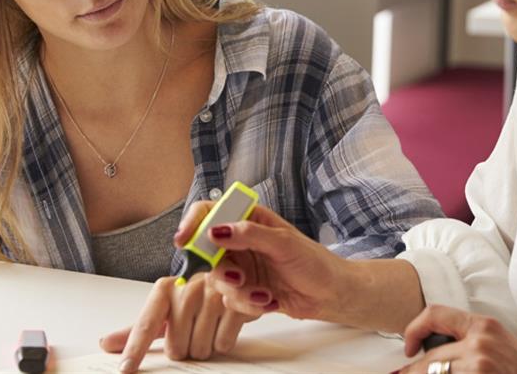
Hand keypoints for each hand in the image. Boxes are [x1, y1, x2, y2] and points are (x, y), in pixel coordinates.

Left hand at [99, 272, 250, 372]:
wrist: (240, 272)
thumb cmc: (200, 293)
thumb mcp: (169, 307)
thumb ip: (140, 327)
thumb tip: (105, 344)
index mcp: (166, 289)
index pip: (146, 324)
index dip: (135, 349)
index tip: (126, 369)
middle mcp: (187, 288)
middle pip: (176, 347)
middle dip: (185, 346)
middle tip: (193, 330)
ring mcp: (213, 294)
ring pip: (200, 349)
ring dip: (205, 345)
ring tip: (210, 325)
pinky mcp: (237, 303)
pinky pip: (222, 344)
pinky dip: (223, 341)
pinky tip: (224, 324)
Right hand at [175, 200, 351, 321]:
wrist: (330, 294)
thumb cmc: (314, 262)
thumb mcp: (284, 243)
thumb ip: (250, 235)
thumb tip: (217, 230)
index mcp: (250, 219)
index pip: (212, 212)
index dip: (194, 222)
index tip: (185, 239)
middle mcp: (241, 241)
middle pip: (208, 252)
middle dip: (222, 271)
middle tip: (238, 278)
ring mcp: (242, 266)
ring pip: (218, 280)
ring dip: (240, 292)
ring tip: (265, 294)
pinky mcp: (245, 290)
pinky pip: (231, 300)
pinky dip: (249, 304)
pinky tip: (271, 301)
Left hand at [395, 305, 516, 373]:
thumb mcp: (500, 346)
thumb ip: (470, 342)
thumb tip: (432, 356)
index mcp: (484, 325)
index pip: (434, 313)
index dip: (413, 330)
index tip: (408, 348)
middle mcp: (479, 343)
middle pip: (429, 359)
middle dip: (416, 372)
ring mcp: (479, 366)